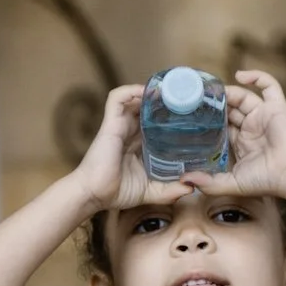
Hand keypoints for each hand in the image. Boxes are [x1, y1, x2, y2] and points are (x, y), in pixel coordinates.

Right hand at [75, 83, 191, 213]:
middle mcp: (131, 131)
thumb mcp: (151, 191)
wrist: (94, 194)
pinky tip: (146, 91)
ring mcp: (121, 125)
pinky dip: (131, 90)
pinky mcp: (111, 122)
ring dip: (151, 92)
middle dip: (165, 100)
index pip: (157, 123)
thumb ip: (170, 190)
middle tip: (185, 98)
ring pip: (136, 98)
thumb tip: (192, 187)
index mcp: (140, 144)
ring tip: (169, 90)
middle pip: (149, 107)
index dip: (171, 116)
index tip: (190, 114)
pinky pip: (118, 98)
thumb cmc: (117, 192)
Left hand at [185, 70, 285, 203]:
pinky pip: (269, 85)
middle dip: (216, 105)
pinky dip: (256, 76)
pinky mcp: (276, 106)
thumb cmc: (267, 180)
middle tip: (198, 99)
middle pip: (230, 110)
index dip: (209, 121)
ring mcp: (263, 116)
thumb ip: (209, 183)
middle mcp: (251, 128)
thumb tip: (185, 180)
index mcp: (242, 144)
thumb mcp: (233, 184)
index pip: (222, 128)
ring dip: (229, 92)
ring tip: (213, 90)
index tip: (192, 116)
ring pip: (243, 97)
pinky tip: (239, 76)